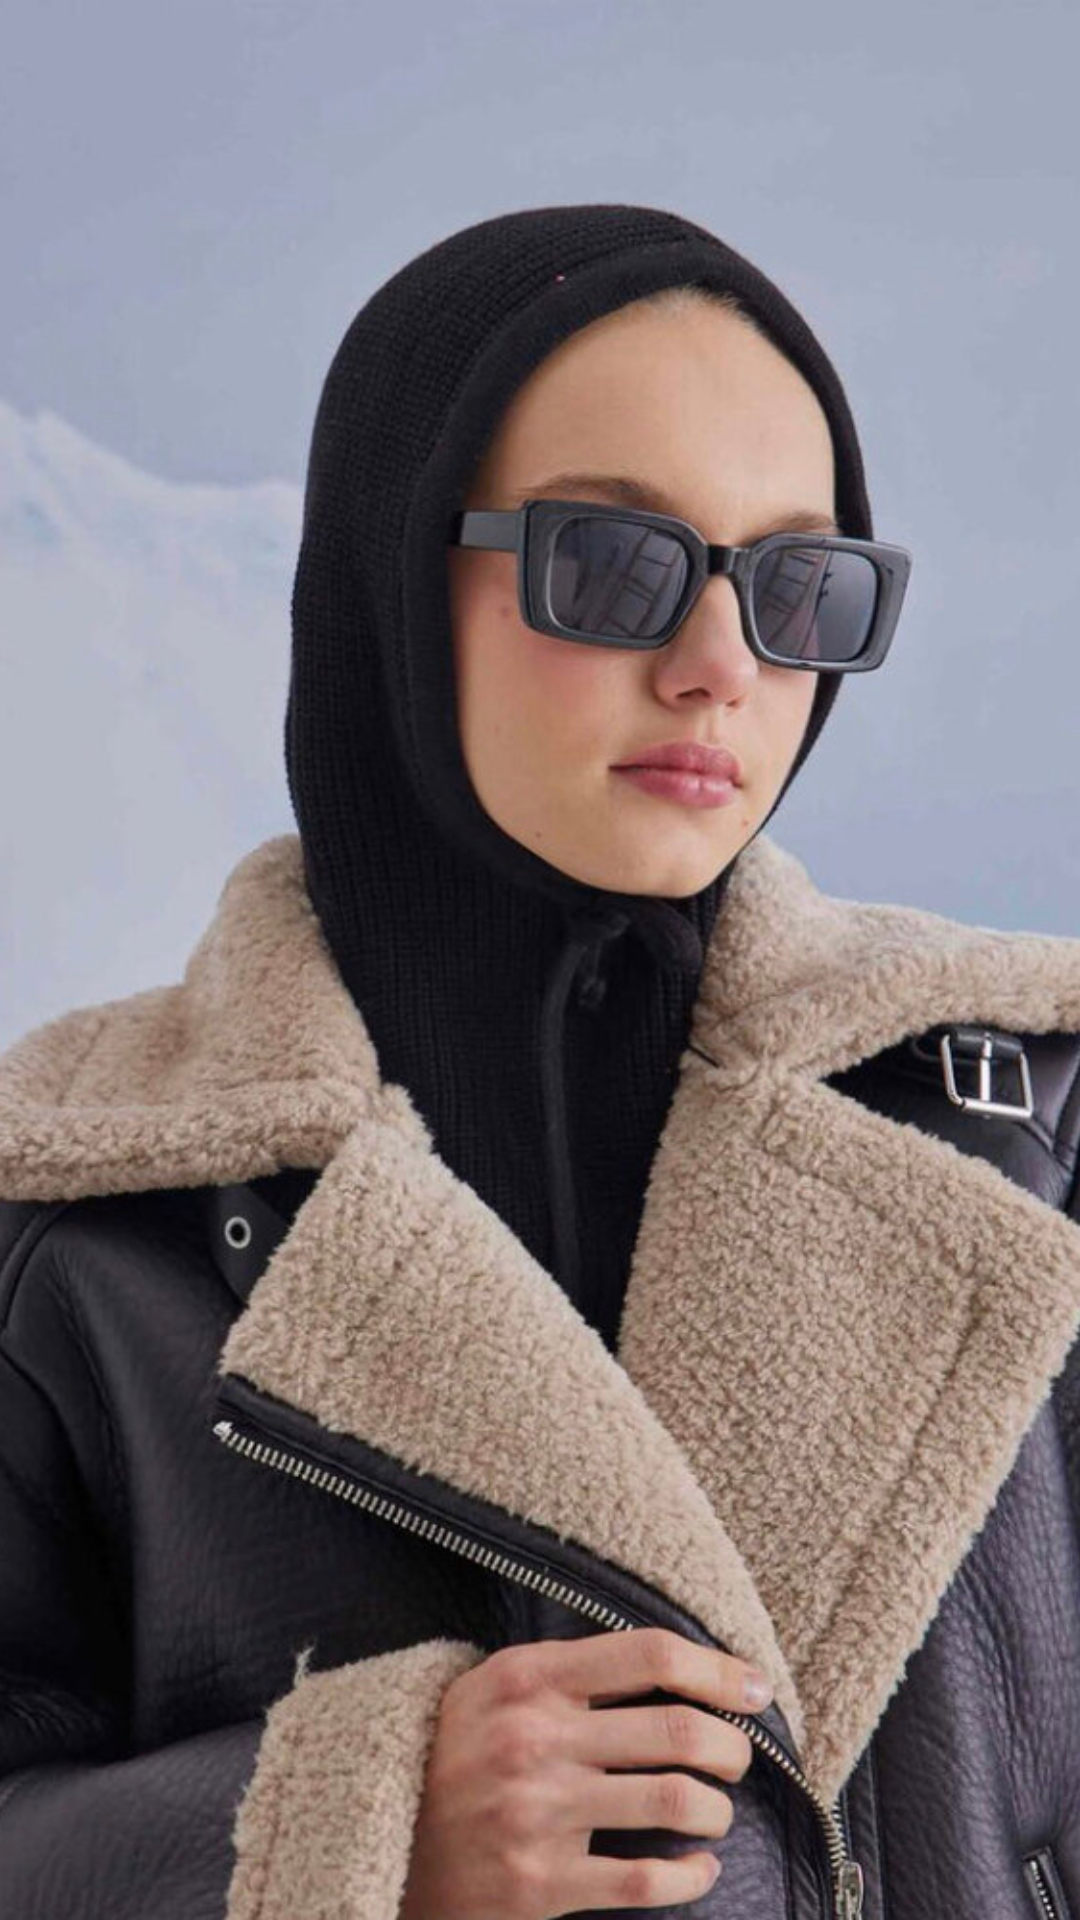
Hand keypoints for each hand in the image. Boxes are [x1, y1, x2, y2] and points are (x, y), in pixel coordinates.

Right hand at [398, 1625, 771, 1917]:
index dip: (717, 1669)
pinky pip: (645, 1880)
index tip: (756, 1687)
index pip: (648, 1654)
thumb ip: (570, 1672)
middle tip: (742, 1757)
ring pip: (673, 1801)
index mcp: (528, 1677)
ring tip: (716, 1811)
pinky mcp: (540, 1883)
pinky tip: (699, 1868)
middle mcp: (535, 1739)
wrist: (380, 1840)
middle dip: (732, 1746)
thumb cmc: (457, 1756)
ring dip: (717, 1810)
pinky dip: (691, 1876)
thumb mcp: (495, 1688)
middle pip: (676, 1730)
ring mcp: (538, 1813)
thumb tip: (675, 1666)